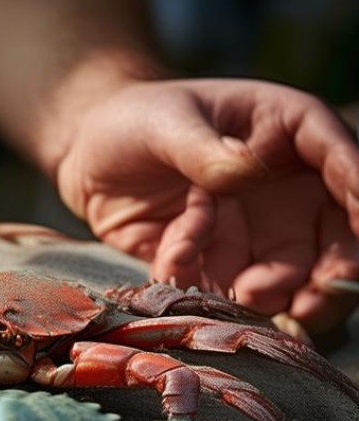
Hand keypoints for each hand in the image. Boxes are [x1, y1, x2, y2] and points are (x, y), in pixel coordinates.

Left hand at [52, 78, 358, 331]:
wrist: (87, 156)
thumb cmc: (135, 120)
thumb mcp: (165, 123)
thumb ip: (204, 150)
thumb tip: (248, 169)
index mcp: (290, 132)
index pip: (344, 161)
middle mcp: (288, 187)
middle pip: (338, 235)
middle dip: (336, 273)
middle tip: (313, 301)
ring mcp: (258, 230)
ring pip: (292, 275)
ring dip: (275, 292)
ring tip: (242, 294)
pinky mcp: (222, 263)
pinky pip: (227, 288)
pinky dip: (206, 287)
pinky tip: (173, 265)